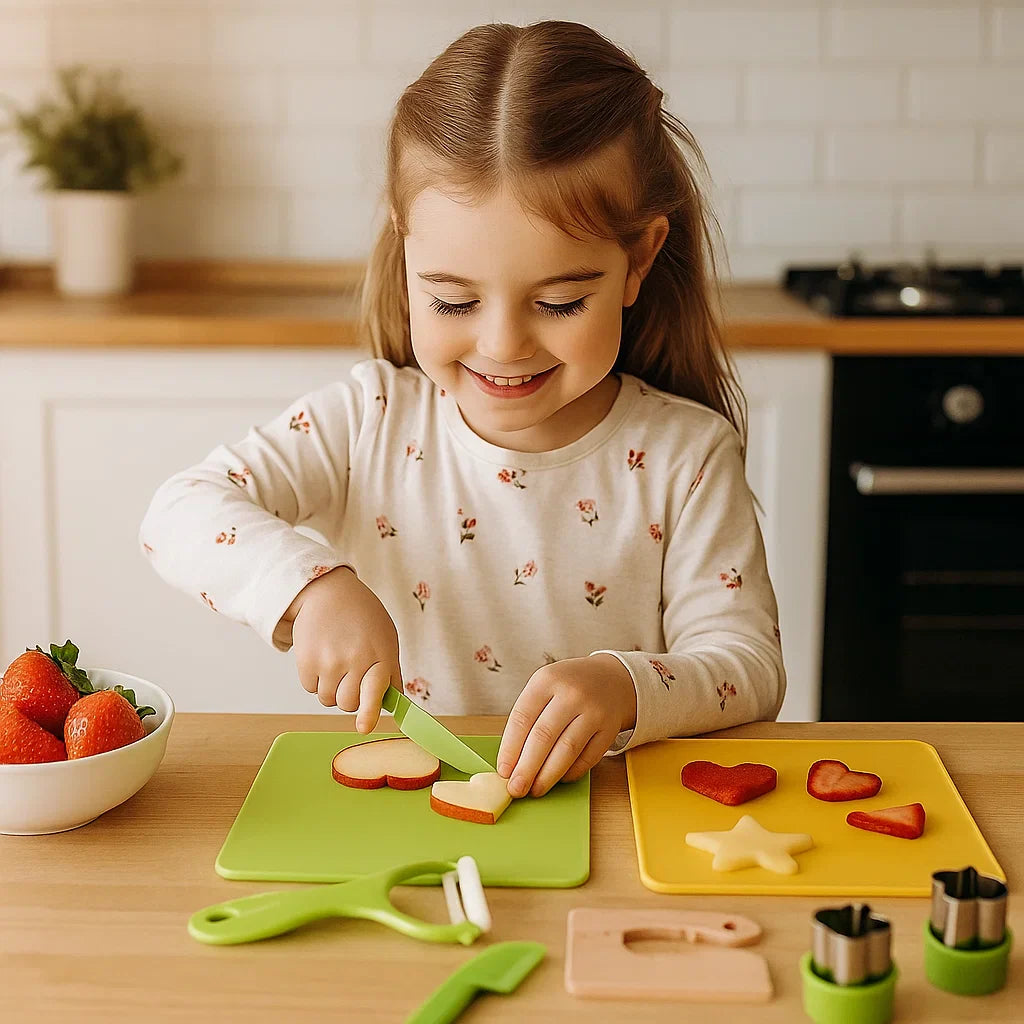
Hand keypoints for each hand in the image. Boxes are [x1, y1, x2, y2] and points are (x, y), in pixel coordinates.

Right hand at [282, 567, 400, 733]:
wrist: (327, 591)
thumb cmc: (361, 615)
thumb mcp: (386, 637)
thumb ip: (390, 671)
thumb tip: (391, 703)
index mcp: (380, 654)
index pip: (376, 690)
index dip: (370, 713)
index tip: (363, 727)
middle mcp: (355, 660)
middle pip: (348, 704)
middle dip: (350, 696)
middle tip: (350, 674)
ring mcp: (329, 662)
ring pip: (329, 700)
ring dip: (332, 688)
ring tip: (336, 661)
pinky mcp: (306, 662)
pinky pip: (311, 689)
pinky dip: (315, 679)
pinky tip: (321, 656)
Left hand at [496, 654, 636, 797]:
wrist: (612, 678)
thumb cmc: (568, 688)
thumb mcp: (545, 687)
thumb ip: (528, 718)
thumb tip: (512, 762)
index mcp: (546, 680)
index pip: (522, 718)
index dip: (510, 748)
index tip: (503, 771)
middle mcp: (571, 693)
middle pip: (543, 737)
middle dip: (527, 768)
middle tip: (516, 789)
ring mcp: (593, 711)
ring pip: (567, 750)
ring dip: (548, 775)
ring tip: (536, 790)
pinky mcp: (610, 728)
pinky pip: (588, 758)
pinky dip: (572, 772)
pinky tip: (560, 779)